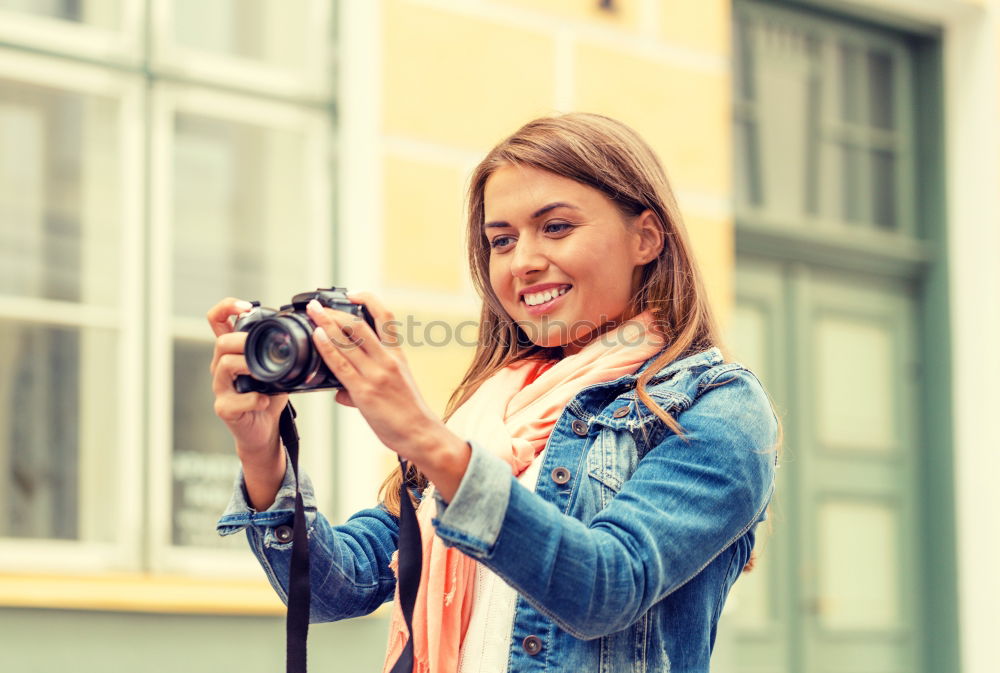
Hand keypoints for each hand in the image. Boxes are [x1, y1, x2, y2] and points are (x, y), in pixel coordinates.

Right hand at [206, 297, 288, 456]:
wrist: (264, 430)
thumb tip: (308, 329)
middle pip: (221, 341)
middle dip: (243, 340)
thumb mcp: (277, 367)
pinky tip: (265, 401)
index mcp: (232, 352)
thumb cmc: (269, 396)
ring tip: (264, 374)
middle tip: (263, 348)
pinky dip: (254, 399)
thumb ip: (280, 349)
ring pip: (224, 365)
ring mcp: (220, 387)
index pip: (218, 320)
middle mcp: (221, 366)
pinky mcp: (225, 408)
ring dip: (248, 366)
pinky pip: (236, 399)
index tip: (246, 306)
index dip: (227, 307)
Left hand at [307, 291, 461, 469]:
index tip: (351, 294)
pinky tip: (317, 337)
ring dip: (326, 323)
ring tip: (312, 313)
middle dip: (335, 312)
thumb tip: (340, 391)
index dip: (368, 300)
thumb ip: (367, 383)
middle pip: (359, 325)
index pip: (384, 317)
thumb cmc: (408, 413)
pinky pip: (341, 365)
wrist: (420, 434)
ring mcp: (376, 374)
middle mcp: (387, 360)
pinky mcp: (365, 391)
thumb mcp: (394, 388)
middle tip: (317, 305)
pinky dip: (327, 348)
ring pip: (348, 340)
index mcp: (397, 355)